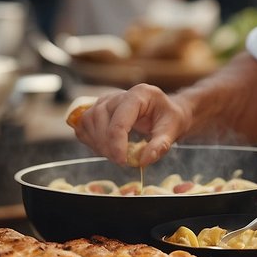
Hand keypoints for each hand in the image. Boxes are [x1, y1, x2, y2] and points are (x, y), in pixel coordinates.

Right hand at [70, 84, 190, 166]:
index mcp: (139, 94)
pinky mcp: (97, 109)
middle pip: (100, 119)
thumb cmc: (169, 118)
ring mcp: (105, 101)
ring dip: (97, 143)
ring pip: (88, 120)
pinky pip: (83, 124)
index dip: (117, 144)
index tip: (123, 162)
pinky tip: (104, 148)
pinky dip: (89, 139)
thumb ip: (160, 145)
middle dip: (107, 145)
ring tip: (113, 154)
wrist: (164, 112)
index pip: (119, 120)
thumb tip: (143, 160)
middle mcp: (119, 95)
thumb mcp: (173, 130)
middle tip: (120, 160)